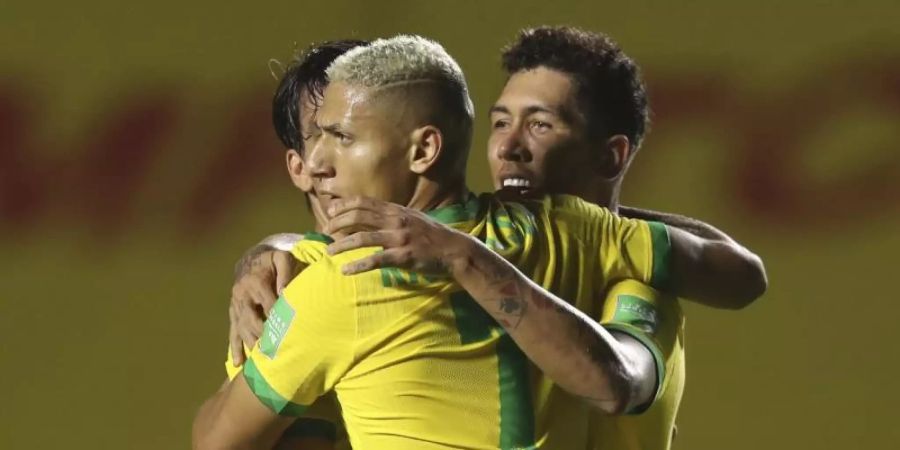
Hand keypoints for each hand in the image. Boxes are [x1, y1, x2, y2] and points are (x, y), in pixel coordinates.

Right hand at [229, 250, 302, 365]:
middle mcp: (242, 296)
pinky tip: (240, 363)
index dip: (278, 318)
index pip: (268, 304)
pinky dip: (236, 348)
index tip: (288, 331)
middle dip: (264, 335)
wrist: (251, 260)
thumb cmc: (271, 261)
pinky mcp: (233, 314)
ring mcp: (235, 307)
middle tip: (276, 350)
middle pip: (252, 320)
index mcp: (254, 283)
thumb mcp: (281, 258)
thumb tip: (285, 292)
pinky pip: (232, 333)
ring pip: (242, 329)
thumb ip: (285, 272)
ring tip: (262, 361)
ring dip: (251, 345)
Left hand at [324, 196, 468, 275]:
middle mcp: (395, 220)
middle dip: (337, 223)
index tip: (330, 210)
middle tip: (325, 231)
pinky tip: (346, 270)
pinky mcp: (402, 256)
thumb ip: (393, 216)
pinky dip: (358, 265)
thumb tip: (373, 217)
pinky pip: (375, 260)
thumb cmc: (432, 235)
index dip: (344, 205)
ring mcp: (399, 238)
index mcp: (396, 210)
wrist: (454, 250)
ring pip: (362, 238)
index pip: (364, 202)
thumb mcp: (413, 218)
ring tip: (329, 252)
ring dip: (342, 245)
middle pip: (358, 217)